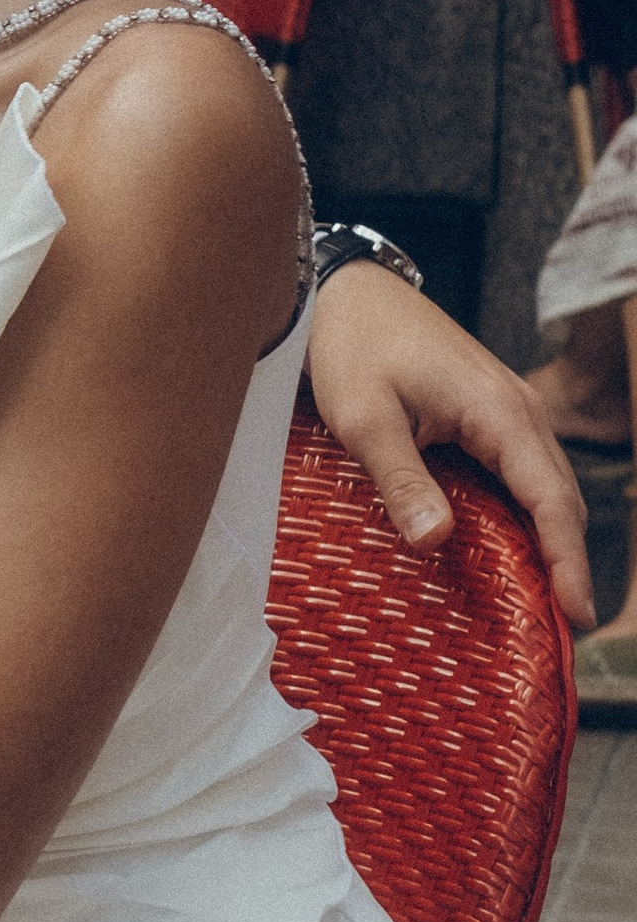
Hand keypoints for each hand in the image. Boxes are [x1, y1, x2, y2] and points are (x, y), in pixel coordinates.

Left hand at [306, 259, 593, 625]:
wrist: (343, 290)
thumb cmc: (351, 344)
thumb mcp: (364, 417)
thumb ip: (400, 478)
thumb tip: (435, 542)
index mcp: (499, 411)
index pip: (552, 499)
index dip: (568, 560)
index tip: (578, 614)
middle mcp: (518, 410)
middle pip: (560, 498)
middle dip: (567, 562)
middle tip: (564, 630)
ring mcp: (508, 411)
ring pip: (545, 486)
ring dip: (550, 541)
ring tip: (545, 604)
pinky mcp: (488, 414)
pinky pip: (520, 473)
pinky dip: (526, 515)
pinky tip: (510, 553)